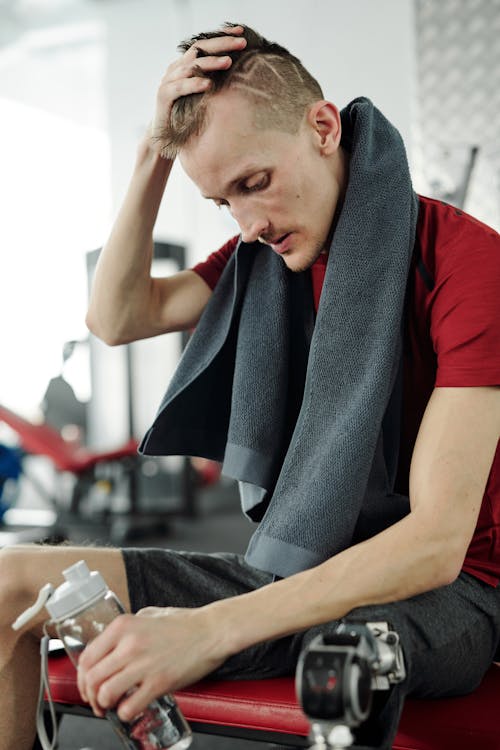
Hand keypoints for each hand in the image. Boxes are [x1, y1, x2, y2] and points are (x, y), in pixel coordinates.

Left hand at [76, 605, 228, 721]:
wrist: (212, 631)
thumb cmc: (185, 623)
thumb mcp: (150, 614)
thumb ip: (130, 628)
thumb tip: (115, 643)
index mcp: (123, 626)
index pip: (87, 657)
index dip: (82, 677)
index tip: (87, 685)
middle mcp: (128, 644)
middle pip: (92, 678)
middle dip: (90, 695)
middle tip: (96, 701)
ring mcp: (143, 664)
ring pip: (105, 693)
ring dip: (104, 705)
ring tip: (112, 706)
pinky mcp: (159, 682)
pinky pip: (129, 706)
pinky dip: (125, 713)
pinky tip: (130, 709)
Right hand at [150, 25, 246, 155]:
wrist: (163, 138)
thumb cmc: (187, 118)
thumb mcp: (203, 97)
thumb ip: (215, 84)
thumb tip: (241, 78)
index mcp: (186, 66)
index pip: (204, 45)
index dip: (222, 36)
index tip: (242, 32)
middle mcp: (176, 69)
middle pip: (199, 49)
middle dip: (222, 44)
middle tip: (242, 43)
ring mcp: (168, 81)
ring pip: (190, 66)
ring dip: (210, 63)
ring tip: (228, 62)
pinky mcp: (163, 97)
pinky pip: (180, 88)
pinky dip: (194, 85)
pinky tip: (208, 84)